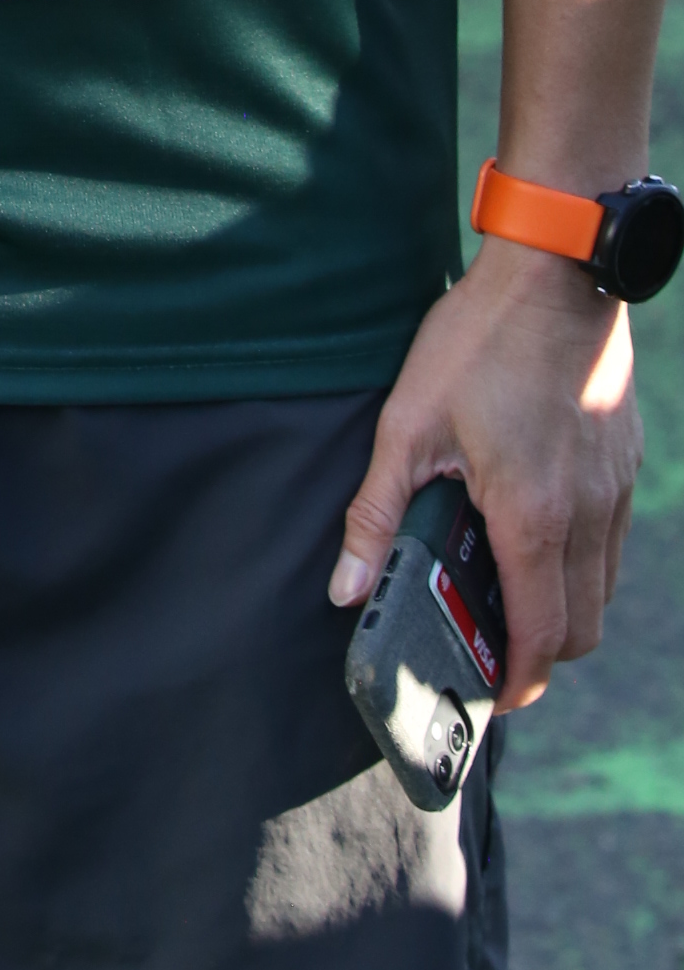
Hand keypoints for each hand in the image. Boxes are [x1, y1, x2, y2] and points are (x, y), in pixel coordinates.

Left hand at [329, 237, 639, 705]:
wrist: (556, 270)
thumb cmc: (477, 342)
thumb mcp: (407, 424)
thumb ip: (376, 515)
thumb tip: (345, 591)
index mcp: (533, 517)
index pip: (543, 637)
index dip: (520, 682)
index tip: (492, 699)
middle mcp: (588, 515)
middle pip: (582, 628)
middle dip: (541, 654)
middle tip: (490, 646)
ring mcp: (615, 488)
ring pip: (603, 587)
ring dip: (564, 607)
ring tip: (507, 590)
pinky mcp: (624, 461)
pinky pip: (612, 541)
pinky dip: (581, 561)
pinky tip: (535, 529)